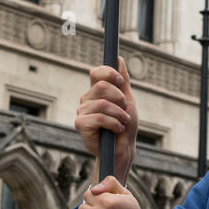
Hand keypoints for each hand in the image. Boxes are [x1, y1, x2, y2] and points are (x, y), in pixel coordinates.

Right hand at [76, 59, 137, 183]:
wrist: (123, 148)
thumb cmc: (125, 125)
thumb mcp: (128, 101)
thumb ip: (123, 82)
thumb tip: (119, 60)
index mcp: (96, 91)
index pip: (96, 73)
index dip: (109, 73)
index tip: (121, 82)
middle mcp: (87, 99)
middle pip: (101, 86)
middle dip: (119, 98)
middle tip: (124, 110)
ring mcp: (82, 111)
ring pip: (103, 103)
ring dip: (119, 114)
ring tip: (123, 123)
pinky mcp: (80, 124)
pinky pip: (100, 117)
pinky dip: (113, 124)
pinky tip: (116, 130)